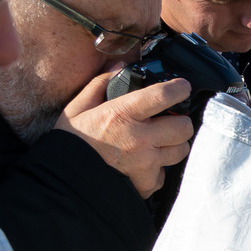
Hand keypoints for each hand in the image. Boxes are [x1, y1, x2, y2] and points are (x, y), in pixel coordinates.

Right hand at [55, 72, 195, 196]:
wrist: (67, 182)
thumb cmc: (72, 143)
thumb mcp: (77, 108)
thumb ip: (100, 85)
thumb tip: (118, 67)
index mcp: (122, 115)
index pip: (162, 96)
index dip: (179, 89)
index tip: (182, 87)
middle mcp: (139, 139)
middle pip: (183, 127)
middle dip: (179, 122)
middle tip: (168, 122)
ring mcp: (147, 163)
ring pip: (181, 149)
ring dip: (173, 145)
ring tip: (155, 143)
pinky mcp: (149, 183)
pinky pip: (165, 173)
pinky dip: (157, 168)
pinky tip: (141, 164)